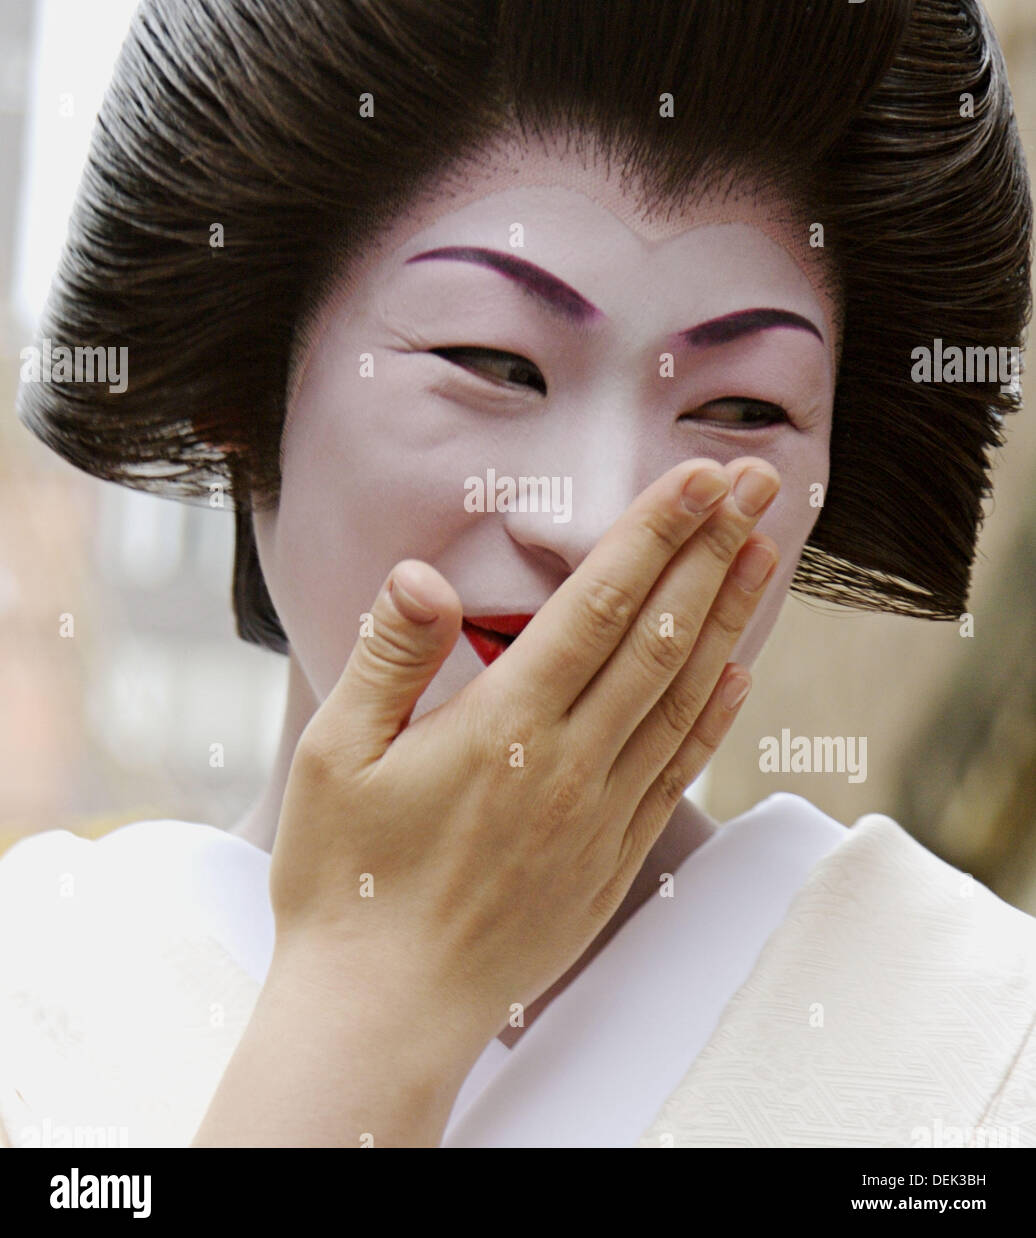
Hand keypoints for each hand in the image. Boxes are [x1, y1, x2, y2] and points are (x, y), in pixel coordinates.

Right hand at [268, 456, 779, 1052]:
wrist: (385, 1012)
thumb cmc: (347, 883)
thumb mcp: (336, 756)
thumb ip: (390, 657)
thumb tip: (424, 576)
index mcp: (503, 729)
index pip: (597, 607)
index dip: (653, 533)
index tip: (697, 477)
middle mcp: (570, 764)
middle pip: (659, 636)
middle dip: (710, 549)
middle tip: (753, 484)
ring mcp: (601, 815)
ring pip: (684, 696)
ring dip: (728, 616)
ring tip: (762, 552)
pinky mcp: (612, 858)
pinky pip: (679, 770)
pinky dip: (716, 714)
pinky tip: (737, 672)